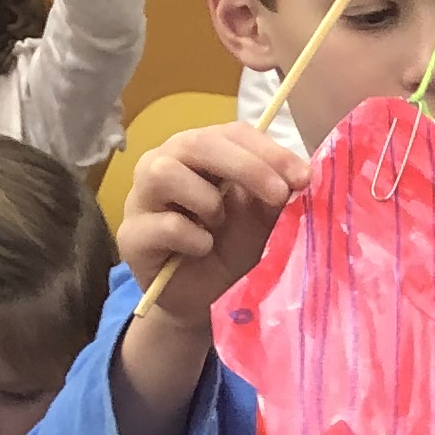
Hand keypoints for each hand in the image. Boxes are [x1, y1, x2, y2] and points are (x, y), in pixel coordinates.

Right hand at [119, 121, 306, 324]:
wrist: (203, 301)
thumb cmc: (230, 250)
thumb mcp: (261, 220)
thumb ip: (273, 194)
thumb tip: (296, 176)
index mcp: (200, 153)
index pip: (231, 133)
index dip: (269, 151)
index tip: (303, 177)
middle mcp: (164, 164)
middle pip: (196, 143)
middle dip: (245, 166)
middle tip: (279, 195)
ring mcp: (141, 198)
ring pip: (163, 172)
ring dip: (206, 199)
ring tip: (218, 223)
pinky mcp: (131, 236)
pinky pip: (163, 224)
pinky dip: (193, 238)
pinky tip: (203, 248)